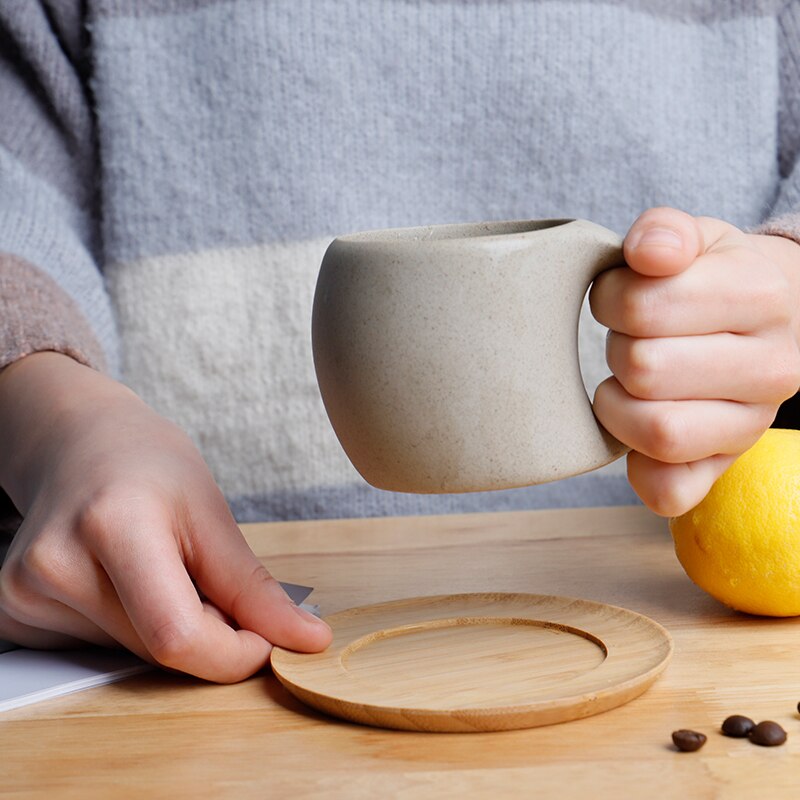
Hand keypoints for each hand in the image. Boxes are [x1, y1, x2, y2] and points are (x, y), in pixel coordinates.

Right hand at [0, 353, 330, 680]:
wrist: (78, 445)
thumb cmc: (148, 467)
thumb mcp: (211, 514)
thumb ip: (253, 588)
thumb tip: (307, 640)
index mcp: (112, 525)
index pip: (177, 635)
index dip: (233, 653)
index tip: (263, 639)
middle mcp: (55, 564)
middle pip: (156, 649)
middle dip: (204, 633)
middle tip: (204, 580)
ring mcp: (23, 593)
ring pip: (130, 654)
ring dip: (165, 628)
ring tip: (155, 567)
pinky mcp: (13, 614)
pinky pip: (97, 651)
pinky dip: (130, 628)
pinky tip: (121, 580)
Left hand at [590, 207, 799, 515]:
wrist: (776, 320)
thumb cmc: (718, 279)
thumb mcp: (697, 239)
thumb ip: (665, 232)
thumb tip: (648, 253)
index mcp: (761, 296)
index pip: (645, 308)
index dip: (611, 299)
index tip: (620, 298)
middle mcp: (772, 367)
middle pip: (646, 369)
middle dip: (617, 349)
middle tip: (629, 339)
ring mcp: (753, 425)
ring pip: (659, 432)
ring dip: (617, 405)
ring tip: (627, 381)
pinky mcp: (726, 467)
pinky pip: (670, 492)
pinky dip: (638, 470)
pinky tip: (634, 433)